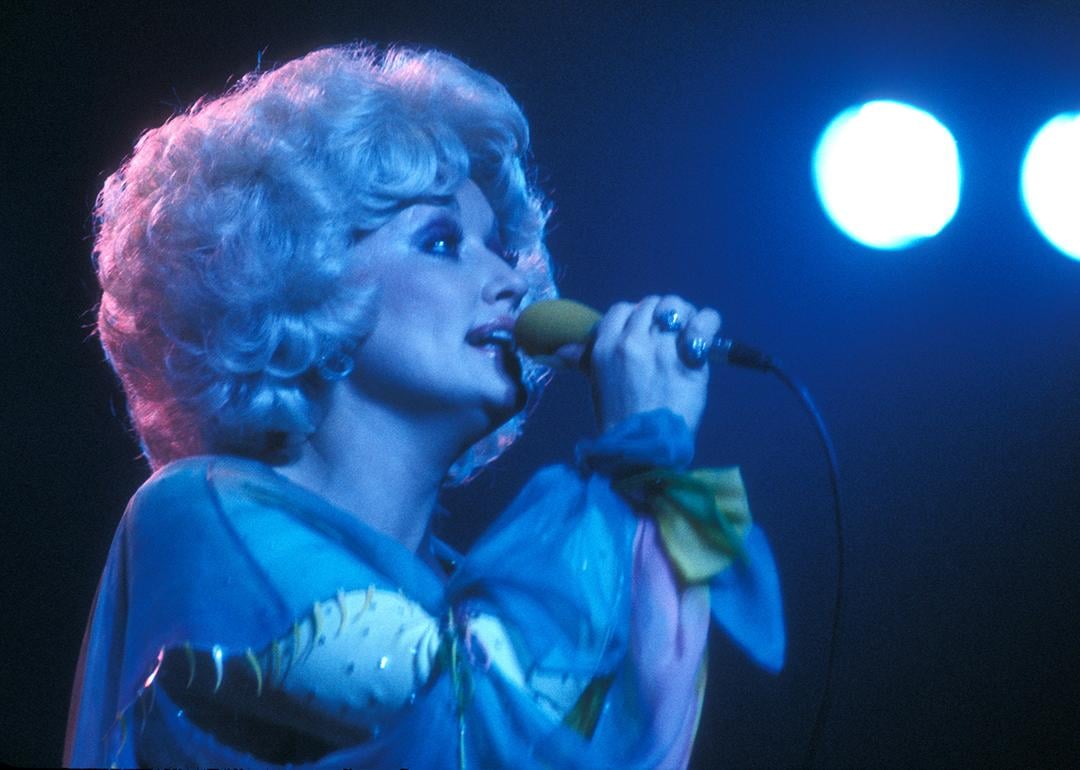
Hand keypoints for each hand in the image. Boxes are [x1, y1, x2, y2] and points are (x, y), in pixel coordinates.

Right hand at [558, 295, 721, 436]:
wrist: (643, 447)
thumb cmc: (619, 419)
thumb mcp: (596, 385)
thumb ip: (584, 361)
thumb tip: (561, 350)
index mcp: (605, 346)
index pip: (622, 309)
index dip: (636, 315)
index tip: (645, 330)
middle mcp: (631, 340)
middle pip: (650, 304)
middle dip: (661, 314)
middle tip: (669, 332)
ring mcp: (662, 347)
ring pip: (674, 307)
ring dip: (683, 314)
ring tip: (687, 331)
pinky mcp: (689, 358)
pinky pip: (703, 321)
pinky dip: (707, 322)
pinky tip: (704, 334)